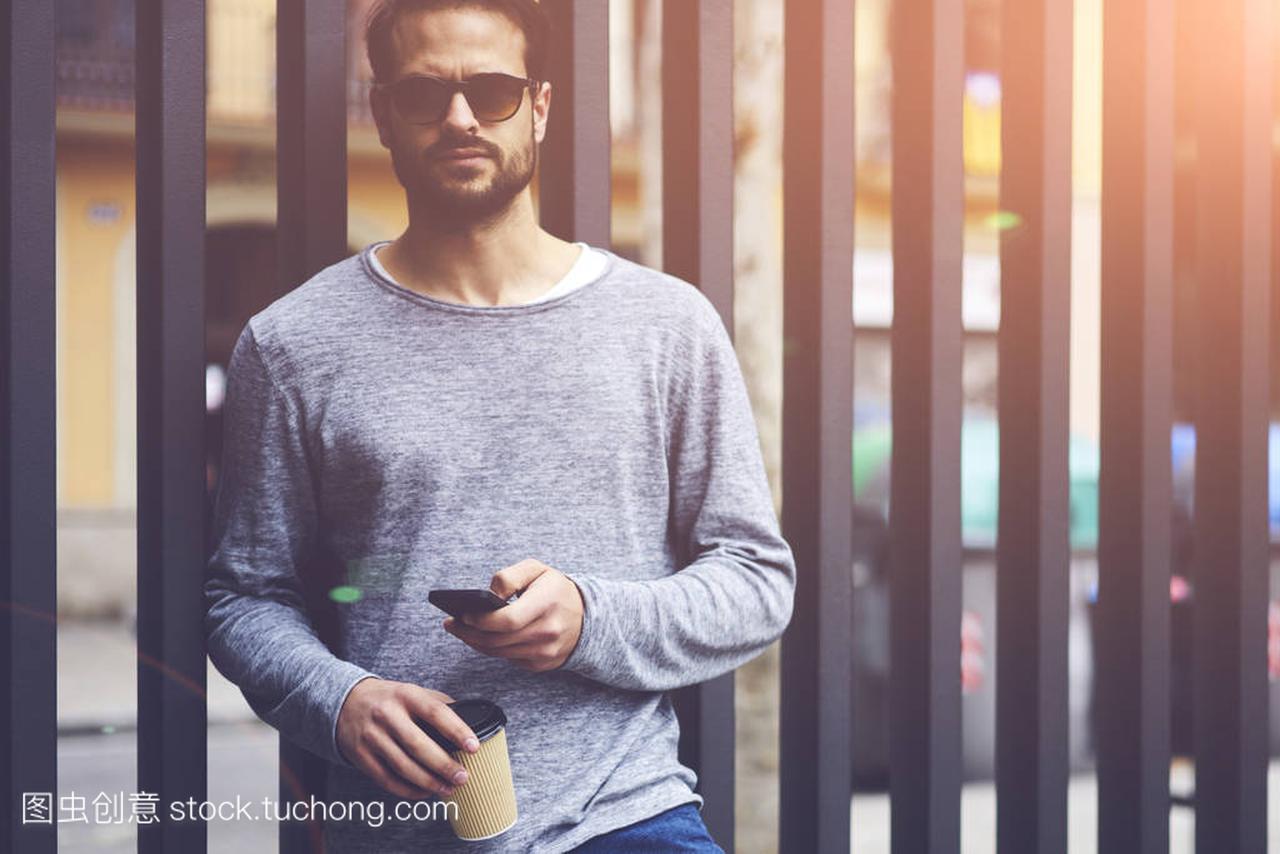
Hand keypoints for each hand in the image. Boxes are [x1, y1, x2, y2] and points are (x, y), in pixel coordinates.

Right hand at [335, 678, 479, 800]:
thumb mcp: (412, 691)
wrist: (345, 702)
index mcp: (406, 695)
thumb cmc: (389, 699)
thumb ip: (438, 703)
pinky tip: (425, 792)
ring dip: (429, 783)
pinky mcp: (361, 756)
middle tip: (462, 777)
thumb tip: (470, 720)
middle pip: (418, 745)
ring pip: (403, 767)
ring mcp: (372, 736)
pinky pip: (387, 779)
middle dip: (444, 765)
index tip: (473, 747)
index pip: (435, 712)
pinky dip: (408, 791)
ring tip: (448, 788)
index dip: (456, 730)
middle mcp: (387, 715)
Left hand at [443, 558, 583, 672]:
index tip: (463, 614)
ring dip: (475, 642)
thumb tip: (488, 594)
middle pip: (498, 640)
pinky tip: (479, 638)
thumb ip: (510, 576)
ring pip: (499, 652)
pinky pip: (508, 659)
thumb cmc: (555, 590)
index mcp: (547, 604)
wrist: (587, 618)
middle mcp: (548, 632)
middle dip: (469, 632)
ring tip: (460, 629)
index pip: (508, 620)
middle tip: (452, 623)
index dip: (481, 620)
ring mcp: (545, 652)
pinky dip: (491, 649)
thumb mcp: (537, 569)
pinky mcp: (542, 664)